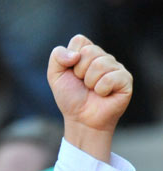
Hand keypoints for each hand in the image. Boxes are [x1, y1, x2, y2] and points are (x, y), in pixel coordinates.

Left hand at [47, 35, 131, 160]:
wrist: (81, 119)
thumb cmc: (70, 97)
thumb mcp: (55, 76)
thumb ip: (57, 57)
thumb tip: (76, 54)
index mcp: (88, 53)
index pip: (79, 40)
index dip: (71, 58)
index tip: (71, 73)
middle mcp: (104, 57)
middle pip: (89, 51)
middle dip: (79, 71)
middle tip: (82, 84)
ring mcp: (116, 67)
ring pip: (99, 64)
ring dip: (89, 82)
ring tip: (92, 90)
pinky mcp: (125, 79)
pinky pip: (110, 77)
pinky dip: (101, 89)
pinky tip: (103, 94)